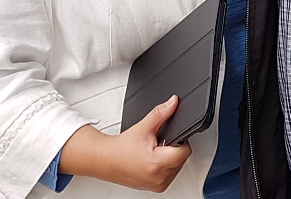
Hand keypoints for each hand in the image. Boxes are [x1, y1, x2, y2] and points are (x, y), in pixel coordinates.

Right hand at [59, 95, 191, 192]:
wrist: (106, 160)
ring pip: (177, 166)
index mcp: (158, 164)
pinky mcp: (157, 188)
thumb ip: (161, 113)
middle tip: (157, 143)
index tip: (168, 136)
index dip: (178, 139)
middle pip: (182, 158)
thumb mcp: (143, 127)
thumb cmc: (120, 148)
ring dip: (170, 158)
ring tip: (153, 151)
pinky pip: (170, 174)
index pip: (185, 150)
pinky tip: (152, 160)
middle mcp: (160, 178)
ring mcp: (159, 185)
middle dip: (173, 148)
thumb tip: (173, 103)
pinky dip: (165, 166)